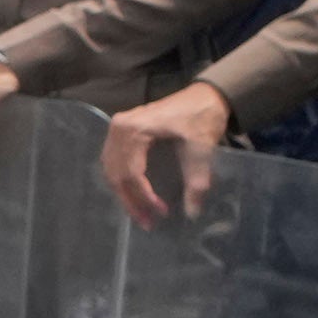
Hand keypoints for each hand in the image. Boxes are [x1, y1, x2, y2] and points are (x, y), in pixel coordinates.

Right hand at [100, 86, 231, 223]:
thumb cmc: (202, 117)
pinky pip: (114, 162)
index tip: (162, 212)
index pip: (131, 172)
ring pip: (111, 170)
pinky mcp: (122, 131)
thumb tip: (191, 212)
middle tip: (147, 223)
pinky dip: (122, 180)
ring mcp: (118, 129)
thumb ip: (196, 179)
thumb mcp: (201, 148)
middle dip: (131, 201)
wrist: (206, 95)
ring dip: (124, 194)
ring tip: (141, 213)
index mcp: (133, 129)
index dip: (144, 196)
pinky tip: (134, 194)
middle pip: (116, 174)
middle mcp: (118, 128)